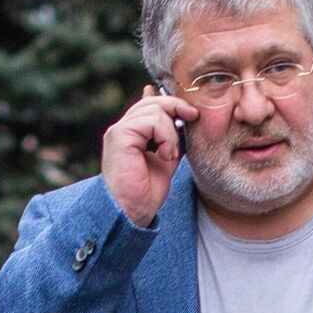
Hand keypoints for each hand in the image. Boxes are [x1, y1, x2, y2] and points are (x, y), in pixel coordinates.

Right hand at [102, 85, 198, 226]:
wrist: (131, 211)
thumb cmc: (146, 190)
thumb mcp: (166, 156)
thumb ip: (170, 136)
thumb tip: (180, 116)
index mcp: (132, 131)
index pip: (151, 102)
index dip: (172, 102)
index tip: (191, 113)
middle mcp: (123, 128)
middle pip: (153, 101)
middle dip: (177, 107)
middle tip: (193, 118)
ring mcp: (119, 130)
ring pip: (155, 109)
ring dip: (171, 132)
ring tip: (170, 153)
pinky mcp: (120, 136)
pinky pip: (151, 122)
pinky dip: (165, 137)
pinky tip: (165, 155)